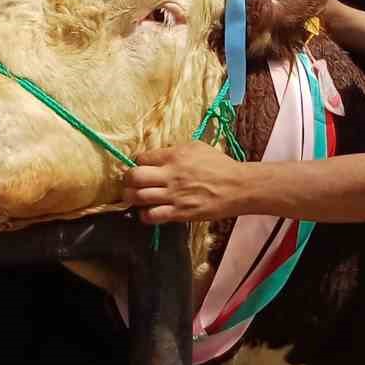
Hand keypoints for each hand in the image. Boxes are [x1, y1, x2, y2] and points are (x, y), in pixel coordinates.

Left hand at [123, 142, 249, 224]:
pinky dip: (144, 215)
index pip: (141, 158)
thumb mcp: (197, 148)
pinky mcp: (179, 213)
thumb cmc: (220, 165)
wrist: (237, 188)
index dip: (136, 162)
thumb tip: (157, 155)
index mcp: (175, 156)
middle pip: (134, 176)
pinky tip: (148, 211)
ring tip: (135, 197)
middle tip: (130, 182)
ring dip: (132, 198)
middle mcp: (171, 175)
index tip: (140, 166)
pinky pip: (152, 216)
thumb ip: (175, 150)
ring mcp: (174, 196)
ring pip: (138, 197)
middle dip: (127, 180)